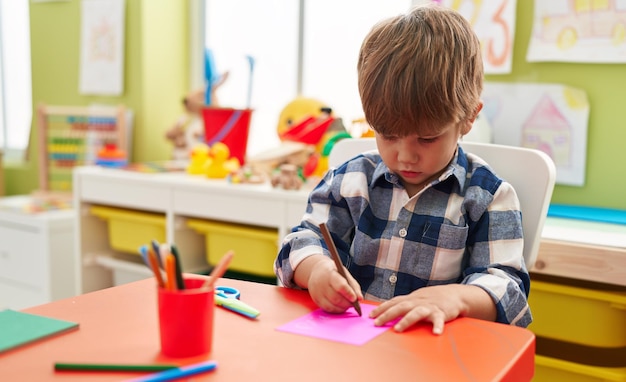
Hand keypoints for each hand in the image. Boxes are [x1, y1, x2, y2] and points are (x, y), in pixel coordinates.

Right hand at [297, 255, 362, 313]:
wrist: (317, 271)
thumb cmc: (334, 272)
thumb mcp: (344, 273)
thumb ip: (353, 286)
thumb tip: (360, 298)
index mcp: (330, 274)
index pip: (340, 286)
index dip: (348, 293)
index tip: (355, 299)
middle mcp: (321, 283)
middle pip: (336, 298)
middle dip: (347, 303)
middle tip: (354, 303)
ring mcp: (317, 293)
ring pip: (331, 306)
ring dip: (342, 307)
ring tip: (348, 305)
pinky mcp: (316, 300)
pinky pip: (327, 309)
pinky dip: (336, 310)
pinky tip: (341, 306)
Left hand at [369, 284, 493, 334]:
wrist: (454, 294)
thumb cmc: (432, 298)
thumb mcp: (416, 299)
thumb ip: (403, 304)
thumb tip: (387, 310)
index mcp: (411, 299)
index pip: (393, 302)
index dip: (381, 308)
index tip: (370, 315)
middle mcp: (418, 302)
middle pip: (401, 307)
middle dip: (388, 314)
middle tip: (377, 323)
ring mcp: (429, 307)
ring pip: (416, 313)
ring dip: (406, 320)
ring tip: (398, 329)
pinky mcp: (442, 313)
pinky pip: (439, 320)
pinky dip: (438, 326)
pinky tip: (436, 333)